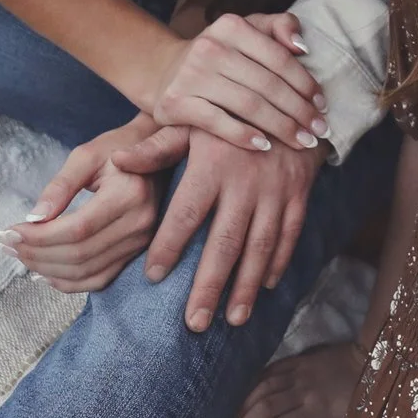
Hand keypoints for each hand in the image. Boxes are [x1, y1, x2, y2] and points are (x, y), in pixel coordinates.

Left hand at [3, 153, 160, 293]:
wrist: (156, 154)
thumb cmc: (118, 149)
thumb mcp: (87, 155)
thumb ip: (60, 185)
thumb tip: (34, 218)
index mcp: (129, 194)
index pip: (76, 229)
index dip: (38, 237)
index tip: (8, 231)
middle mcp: (140, 223)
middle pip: (79, 254)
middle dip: (36, 253)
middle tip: (6, 244)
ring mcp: (142, 242)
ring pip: (86, 272)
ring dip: (47, 269)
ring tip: (19, 255)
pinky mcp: (137, 253)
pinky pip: (100, 280)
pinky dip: (69, 283)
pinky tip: (44, 273)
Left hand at [122, 125, 320, 331]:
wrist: (290, 94)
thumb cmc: (229, 109)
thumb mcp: (192, 119)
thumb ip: (156, 146)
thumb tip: (118, 162)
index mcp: (213, 164)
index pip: (186, 214)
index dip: (168, 247)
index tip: (152, 277)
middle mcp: (246, 181)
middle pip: (225, 243)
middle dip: (209, 287)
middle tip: (194, 323)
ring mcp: (276, 190)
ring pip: (261, 246)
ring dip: (246, 286)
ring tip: (231, 320)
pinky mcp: (300, 192)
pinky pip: (290, 234)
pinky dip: (278, 262)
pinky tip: (265, 287)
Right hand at [147, 12, 329, 151]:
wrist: (165, 73)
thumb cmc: (220, 55)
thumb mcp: (248, 32)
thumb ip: (279, 27)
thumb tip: (302, 46)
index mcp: (231, 26)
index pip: (279, 58)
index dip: (305, 83)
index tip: (323, 105)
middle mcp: (209, 47)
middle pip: (267, 85)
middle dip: (299, 111)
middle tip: (319, 130)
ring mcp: (190, 75)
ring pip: (247, 105)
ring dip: (280, 127)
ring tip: (301, 141)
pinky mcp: (175, 103)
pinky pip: (217, 122)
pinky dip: (244, 136)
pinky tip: (265, 146)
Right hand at [218, 341, 363, 417]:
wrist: (372, 355)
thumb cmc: (364, 395)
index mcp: (317, 410)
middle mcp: (302, 390)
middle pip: (262, 411)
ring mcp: (298, 371)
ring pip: (259, 390)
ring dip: (238, 411)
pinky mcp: (297, 358)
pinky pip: (267, 371)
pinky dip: (250, 386)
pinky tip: (239, 400)